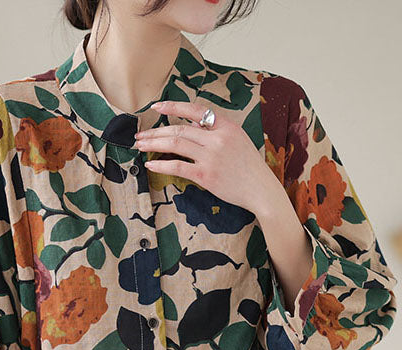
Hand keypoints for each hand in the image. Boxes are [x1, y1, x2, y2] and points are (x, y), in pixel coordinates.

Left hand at [134, 100, 280, 216]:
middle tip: (140, 135)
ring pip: (175, 144)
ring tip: (140, 146)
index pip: (195, 110)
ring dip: (154, 144)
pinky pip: (178, 167)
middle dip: (155, 131)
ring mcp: (211, 157)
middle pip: (179, 129)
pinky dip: (161, 165)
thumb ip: (216, 132)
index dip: (173, 106)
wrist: (261, 190)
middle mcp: (218, 139)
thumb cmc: (249, 167)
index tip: (156, 107)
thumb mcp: (238, 140)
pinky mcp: (206, 176)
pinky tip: (150, 165)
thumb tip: (192, 126)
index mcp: (226, 126)